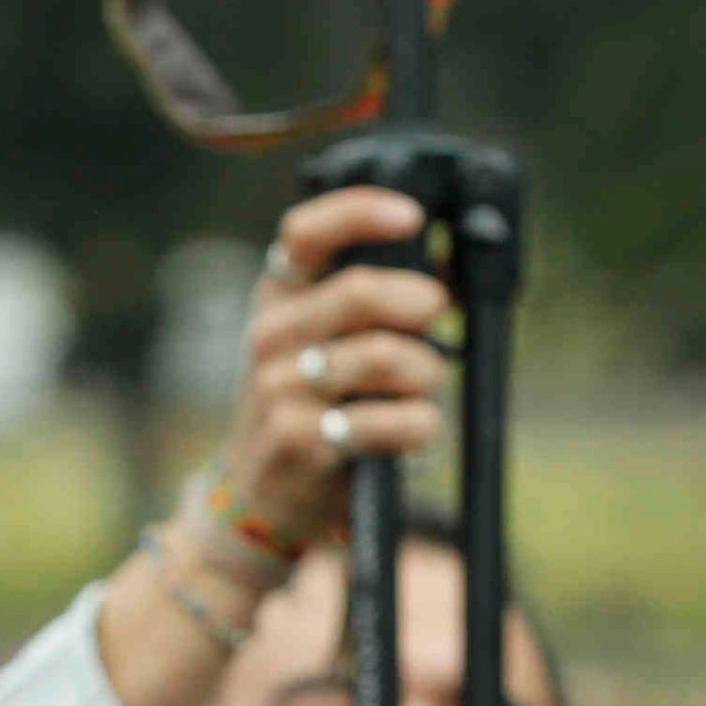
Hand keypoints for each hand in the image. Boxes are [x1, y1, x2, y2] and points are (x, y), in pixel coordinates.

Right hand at [221, 187, 455, 564]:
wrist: (257, 491)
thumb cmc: (310, 402)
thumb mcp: (323, 339)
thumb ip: (377, 299)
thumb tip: (447, 264)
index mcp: (278, 295)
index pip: (305, 233)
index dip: (359, 213)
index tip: (412, 218)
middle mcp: (270, 335)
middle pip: (362, 292)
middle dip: (420, 302)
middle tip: (434, 318)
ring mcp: (278, 388)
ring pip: (384, 357)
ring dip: (425, 370)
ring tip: (422, 384)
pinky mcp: (298, 441)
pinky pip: (385, 421)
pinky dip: (417, 424)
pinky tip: (414, 427)